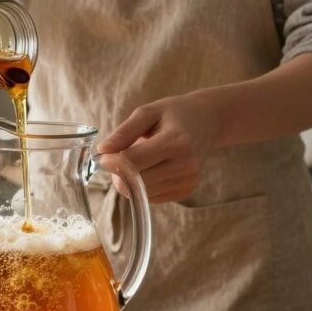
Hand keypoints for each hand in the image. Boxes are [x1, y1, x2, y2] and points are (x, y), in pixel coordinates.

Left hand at [96, 93, 221, 203]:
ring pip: (142, 193)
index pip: (133, 162)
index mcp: (176, 142)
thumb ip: (124, 132)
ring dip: (132, 180)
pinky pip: (152, 197)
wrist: (208, 121)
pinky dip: (144, 186)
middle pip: (136, 182)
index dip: (112, 162)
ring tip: (140, 160)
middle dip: (120, 173)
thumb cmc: (174, 114)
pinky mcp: (186, 191)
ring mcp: (188, 181)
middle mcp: (186, 165)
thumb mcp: (147, 113)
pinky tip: (152, 168)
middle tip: (119, 158)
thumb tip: (103, 151)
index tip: (103, 156)